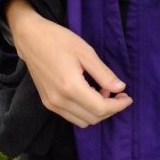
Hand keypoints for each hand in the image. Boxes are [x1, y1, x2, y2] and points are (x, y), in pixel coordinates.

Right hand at [6, 0, 132, 127]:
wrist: (31, 38)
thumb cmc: (59, 40)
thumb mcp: (86, 52)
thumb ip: (103, 74)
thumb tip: (120, 88)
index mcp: (70, 87)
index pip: (100, 108)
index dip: (118, 106)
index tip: (128, 97)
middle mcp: (59, 101)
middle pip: (92, 118)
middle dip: (110, 109)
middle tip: (119, 93)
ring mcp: (51, 104)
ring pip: (82, 121)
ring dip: (97, 112)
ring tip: (104, 91)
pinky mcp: (47, 103)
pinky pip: (71, 116)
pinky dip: (84, 110)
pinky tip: (89, 93)